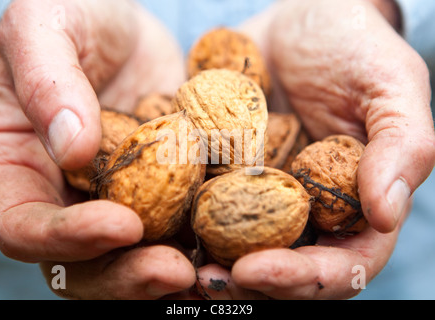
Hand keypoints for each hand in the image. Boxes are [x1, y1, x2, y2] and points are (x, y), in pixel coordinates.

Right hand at [0, 0, 194, 298]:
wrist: (124, 25)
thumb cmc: (73, 15)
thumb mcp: (45, 26)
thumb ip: (46, 81)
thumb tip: (70, 148)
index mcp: (13, 167)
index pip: (22, 225)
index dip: (64, 238)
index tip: (121, 225)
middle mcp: (60, 196)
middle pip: (80, 262)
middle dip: (125, 272)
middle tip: (174, 270)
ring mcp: (110, 199)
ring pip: (129, 258)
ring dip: (163, 273)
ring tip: (207, 272)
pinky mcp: (155, 192)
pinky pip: (172, 229)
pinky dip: (197, 246)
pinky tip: (230, 248)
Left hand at [174, 0, 433, 299]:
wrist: (298, 21)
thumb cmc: (354, 47)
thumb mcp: (391, 84)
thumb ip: (403, 146)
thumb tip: (386, 213)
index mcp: (354, 205)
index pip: (341, 264)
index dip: (303, 279)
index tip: (255, 271)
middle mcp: (306, 210)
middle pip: (281, 268)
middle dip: (243, 283)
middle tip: (201, 281)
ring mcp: (261, 194)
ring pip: (236, 246)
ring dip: (204, 262)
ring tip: (166, 265)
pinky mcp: (223, 173)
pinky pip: (200, 203)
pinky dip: (178, 220)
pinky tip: (150, 223)